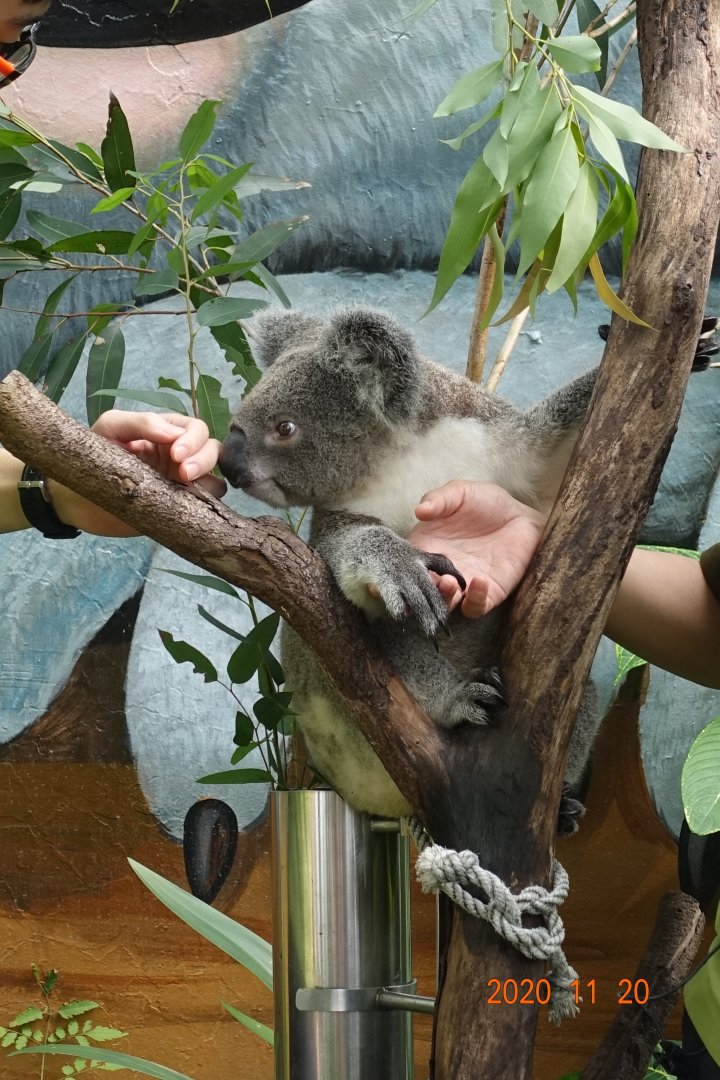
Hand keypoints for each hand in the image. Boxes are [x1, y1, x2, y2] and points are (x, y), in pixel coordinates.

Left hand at [49, 411, 224, 535]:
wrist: (75, 498)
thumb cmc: (92, 456)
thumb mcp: (111, 426)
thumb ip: (142, 423)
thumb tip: (175, 433)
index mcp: (166, 433)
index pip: (195, 429)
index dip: (192, 440)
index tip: (175, 454)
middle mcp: (179, 456)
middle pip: (212, 450)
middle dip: (203, 459)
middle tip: (182, 474)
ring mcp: (180, 483)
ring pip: (215, 476)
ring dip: (208, 478)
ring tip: (186, 486)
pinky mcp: (178, 507)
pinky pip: (206, 503)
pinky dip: (208, 501)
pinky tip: (190, 502)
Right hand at [408, 480, 544, 616]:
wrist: (520, 514)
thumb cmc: (486, 502)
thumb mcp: (459, 493)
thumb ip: (438, 499)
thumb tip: (419, 510)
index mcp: (427, 549)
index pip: (406, 568)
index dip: (397, 573)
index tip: (394, 573)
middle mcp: (441, 571)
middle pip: (422, 593)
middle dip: (419, 594)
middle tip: (423, 582)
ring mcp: (464, 584)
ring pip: (446, 606)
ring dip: (444, 600)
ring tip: (449, 582)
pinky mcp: (488, 593)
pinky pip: (475, 606)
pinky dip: (474, 600)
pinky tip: (479, 580)